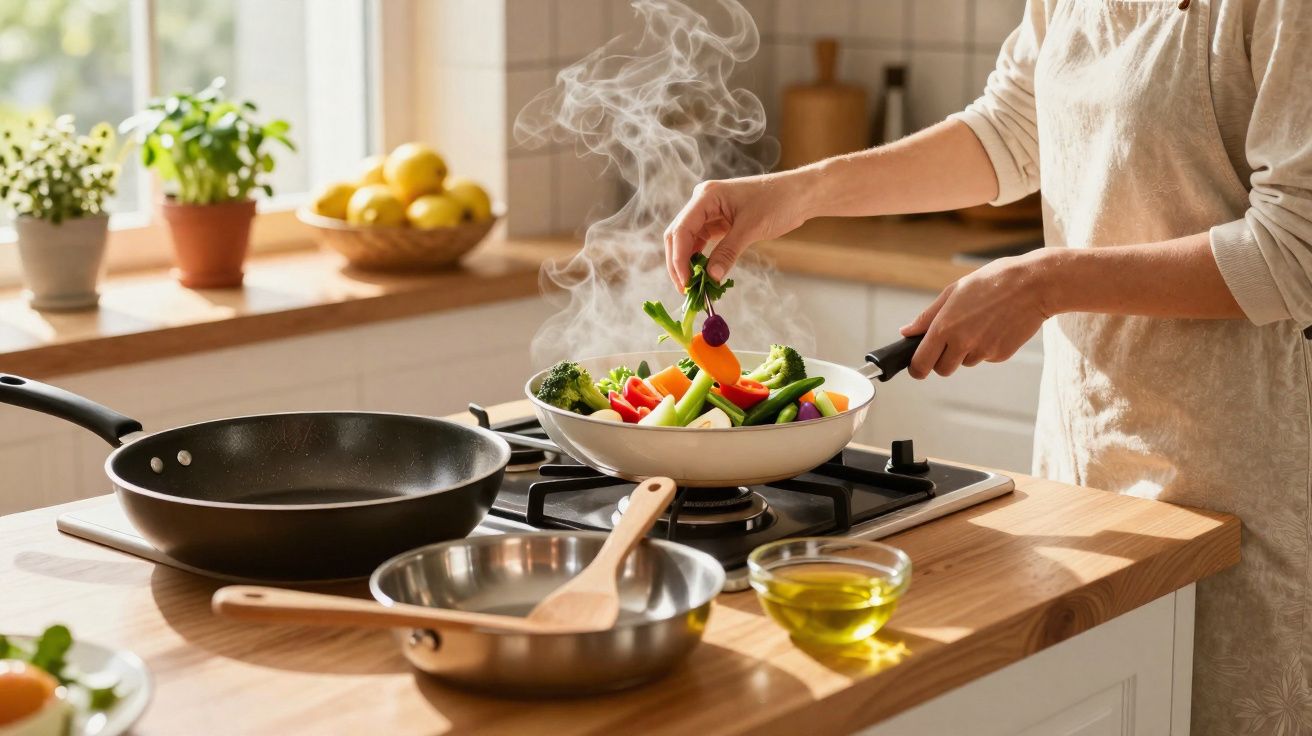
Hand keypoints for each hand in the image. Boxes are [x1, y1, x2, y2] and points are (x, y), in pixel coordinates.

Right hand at [663, 174, 808, 287]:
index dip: (679, 259)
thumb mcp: (751, 228)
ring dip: (687, 263)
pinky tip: (703, 274)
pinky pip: (702, 242)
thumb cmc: (778, 201)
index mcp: (706, 196)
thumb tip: (711, 277)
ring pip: (688, 240)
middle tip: (685, 289)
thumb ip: (728, 252)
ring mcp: (709, 211)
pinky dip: (700, 259)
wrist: (800, 194)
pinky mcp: (718, 221)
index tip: (685, 283)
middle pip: (678, 235)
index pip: (681, 230)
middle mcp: (702, 202)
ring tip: (693, 286)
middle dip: (678, 263)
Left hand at [901, 250, 1054, 377]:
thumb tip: (906, 332)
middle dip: (942, 360)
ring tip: (979, 323)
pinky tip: (994, 326)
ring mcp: (983, 351)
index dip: (917, 368)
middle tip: (950, 341)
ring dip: (966, 351)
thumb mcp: (953, 292)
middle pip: (943, 370)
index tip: (918, 366)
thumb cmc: (992, 282)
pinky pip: (985, 357)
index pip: (921, 363)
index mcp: (945, 327)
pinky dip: (985, 347)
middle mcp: (962, 343)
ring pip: (965, 362)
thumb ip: (927, 317)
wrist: (1033, 285)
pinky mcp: (1001, 355)